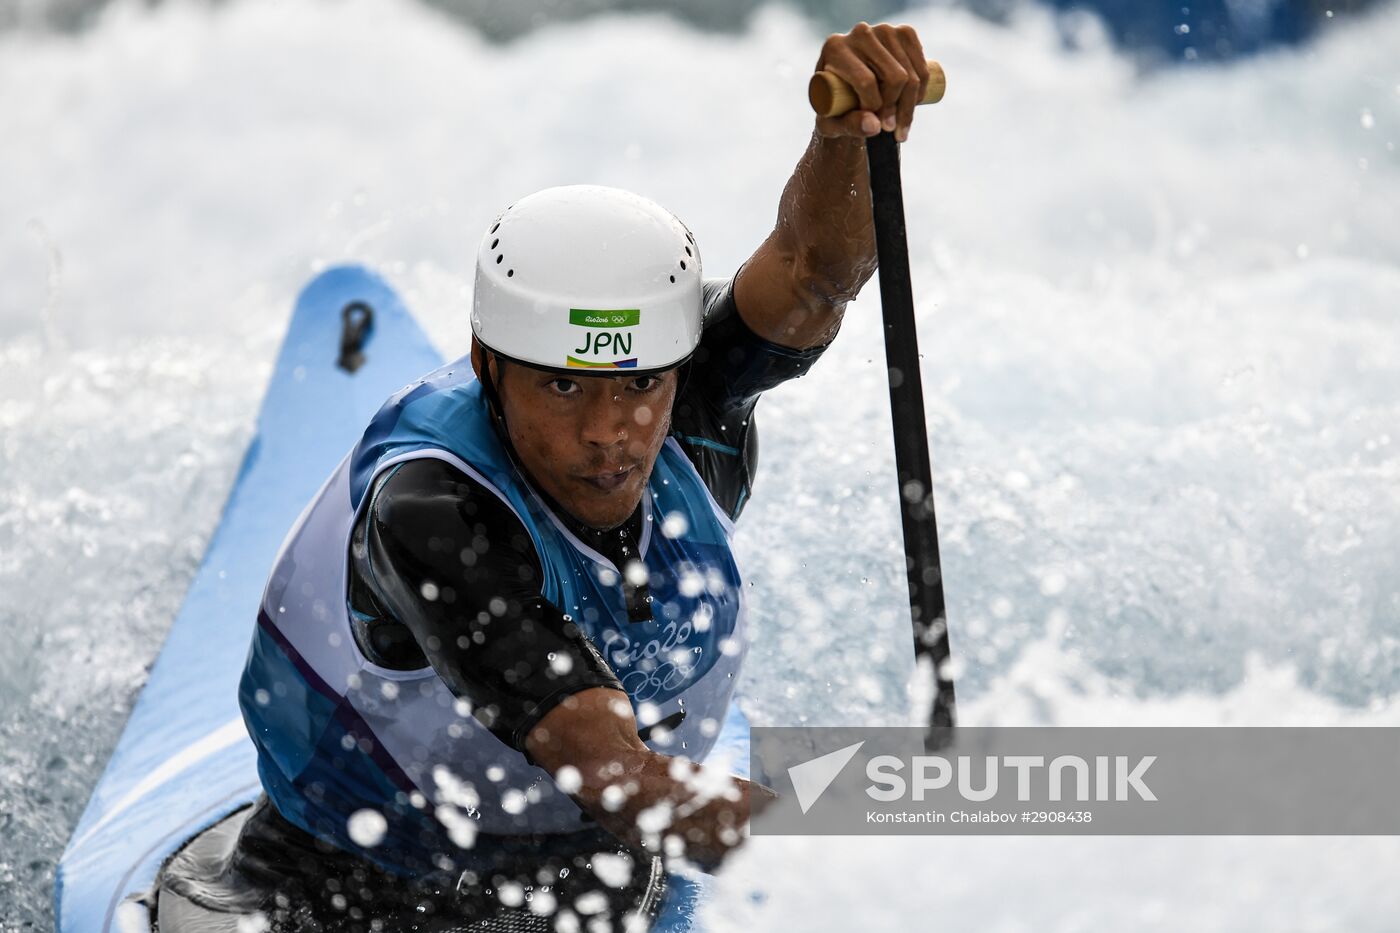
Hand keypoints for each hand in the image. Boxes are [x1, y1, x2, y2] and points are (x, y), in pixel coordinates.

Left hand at [814, 22, 929, 142]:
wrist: (845, 87)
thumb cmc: (834, 107)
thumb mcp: (833, 123)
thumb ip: (850, 126)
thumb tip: (875, 126)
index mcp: (835, 48)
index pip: (866, 80)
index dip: (876, 107)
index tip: (876, 125)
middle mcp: (860, 33)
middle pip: (894, 77)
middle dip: (896, 109)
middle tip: (891, 129)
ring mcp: (885, 30)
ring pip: (911, 76)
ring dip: (910, 106)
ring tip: (901, 126)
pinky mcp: (905, 33)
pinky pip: (922, 69)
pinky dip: (921, 92)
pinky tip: (912, 105)